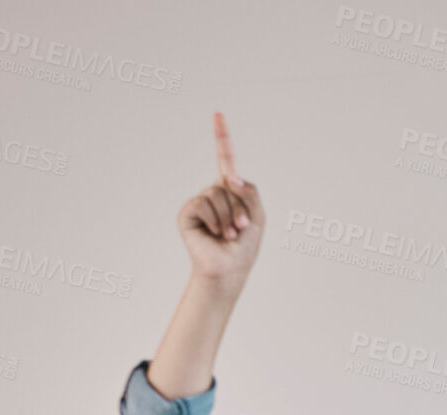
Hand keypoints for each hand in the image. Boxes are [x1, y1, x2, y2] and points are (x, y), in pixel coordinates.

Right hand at [178, 114, 264, 287]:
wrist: (229, 268)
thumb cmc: (245, 245)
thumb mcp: (258, 216)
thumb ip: (250, 192)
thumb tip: (230, 177)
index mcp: (231, 190)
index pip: (225, 159)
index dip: (222, 137)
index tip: (218, 114)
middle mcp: (214, 191)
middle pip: (231, 183)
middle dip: (242, 208)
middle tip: (241, 228)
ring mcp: (200, 201)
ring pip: (219, 194)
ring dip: (230, 217)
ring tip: (229, 234)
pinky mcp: (188, 212)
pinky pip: (205, 203)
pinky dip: (217, 220)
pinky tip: (216, 234)